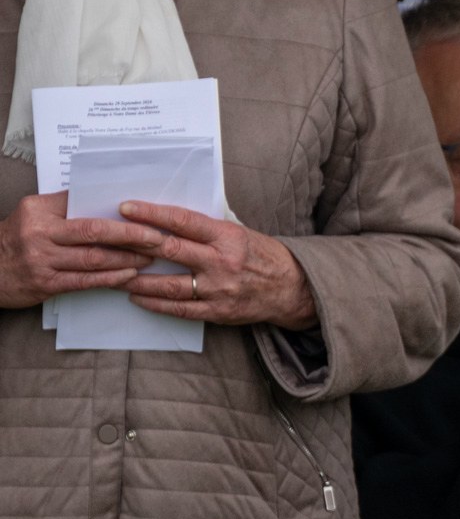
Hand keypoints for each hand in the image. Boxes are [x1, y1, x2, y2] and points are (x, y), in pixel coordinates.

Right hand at [0, 191, 159, 308]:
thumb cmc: (16, 237)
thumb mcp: (34, 212)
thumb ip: (65, 204)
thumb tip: (107, 194)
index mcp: (39, 212)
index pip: (85, 207)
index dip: (118, 213)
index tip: (147, 213)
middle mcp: (39, 235)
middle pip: (95, 232)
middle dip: (132, 235)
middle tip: (158, 237)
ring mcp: (42, 262)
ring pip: (94, 259)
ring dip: (127, 258)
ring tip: (150, 256)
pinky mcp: (45, 285)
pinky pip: (84, 281)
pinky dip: (110, 278)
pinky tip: (128, 275)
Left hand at [114, 201, 317, 330]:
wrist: (291, 287)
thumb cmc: (262, 254)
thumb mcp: (240, 232)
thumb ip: (208, 228)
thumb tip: (170, 219)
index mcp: (228, 236)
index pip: (183, 221)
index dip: (152, 214)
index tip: (127, 207)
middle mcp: (222, 261)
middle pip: (170, 251)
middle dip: (135, 244)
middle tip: (109, 239)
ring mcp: (218, 288)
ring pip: (168, 285)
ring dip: (137, 280)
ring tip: (114, 274)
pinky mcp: (216, 311)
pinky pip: (178, 309)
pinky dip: (154, 303)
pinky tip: (136, 297)